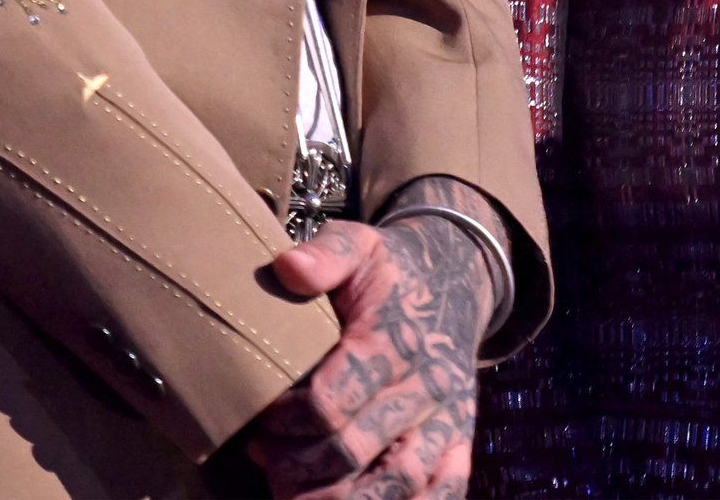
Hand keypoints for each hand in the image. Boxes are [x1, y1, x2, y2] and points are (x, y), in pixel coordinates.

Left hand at [247, 211, 490, 499]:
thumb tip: (287, 267)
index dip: (286, 420)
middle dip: (300, 465)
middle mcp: (428, 386)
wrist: (452, 283)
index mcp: (395, 339)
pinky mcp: (461, 441)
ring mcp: (448, 419)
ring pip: (398, 483)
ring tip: (292, 496)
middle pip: (357, 449)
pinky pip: (444, 491)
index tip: (259, 420)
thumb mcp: (358, 245)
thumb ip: (325, 254)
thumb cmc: (387, 272)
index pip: (333, 401)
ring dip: (341, 499)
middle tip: (264, 459)